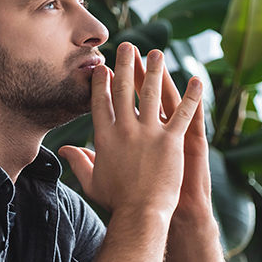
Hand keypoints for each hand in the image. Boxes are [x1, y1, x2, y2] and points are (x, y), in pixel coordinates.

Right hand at [59, 42, 202, 216]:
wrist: (140, 215)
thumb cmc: (116, 202)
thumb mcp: (92, 181)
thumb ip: (79, 161)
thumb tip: (65, 150)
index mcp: (105, 137)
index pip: (101, 101)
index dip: (103, 82)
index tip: (104, 66)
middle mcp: (125, 129)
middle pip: (124, 89)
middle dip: (125, 65)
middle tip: (128, 46)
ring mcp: (148, 134)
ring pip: (153, 94)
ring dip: (155, 70)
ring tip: (157, 53)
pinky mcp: (171, 141)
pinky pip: (183, 113)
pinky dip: (192, 96)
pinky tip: (197, 80)